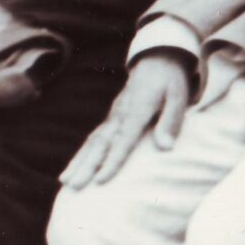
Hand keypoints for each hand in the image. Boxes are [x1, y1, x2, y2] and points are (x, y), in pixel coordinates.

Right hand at [61, 51, 193, 187]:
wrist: (157, 59)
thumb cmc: (170, 81)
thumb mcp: (178, 96)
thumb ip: (171, 121)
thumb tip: (166, 148)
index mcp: (138, 108)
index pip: (124, 138)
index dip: (113, 160)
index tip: (101, 180)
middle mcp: (120, 114)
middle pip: (102, 143)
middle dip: (87, 166)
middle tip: (75, 186)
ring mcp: (113, 116)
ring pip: (93, 141)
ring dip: (79, 162)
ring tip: (66, 183)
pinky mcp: (110, 119)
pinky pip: (93, 139)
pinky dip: (81, 155)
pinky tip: (71, 171)